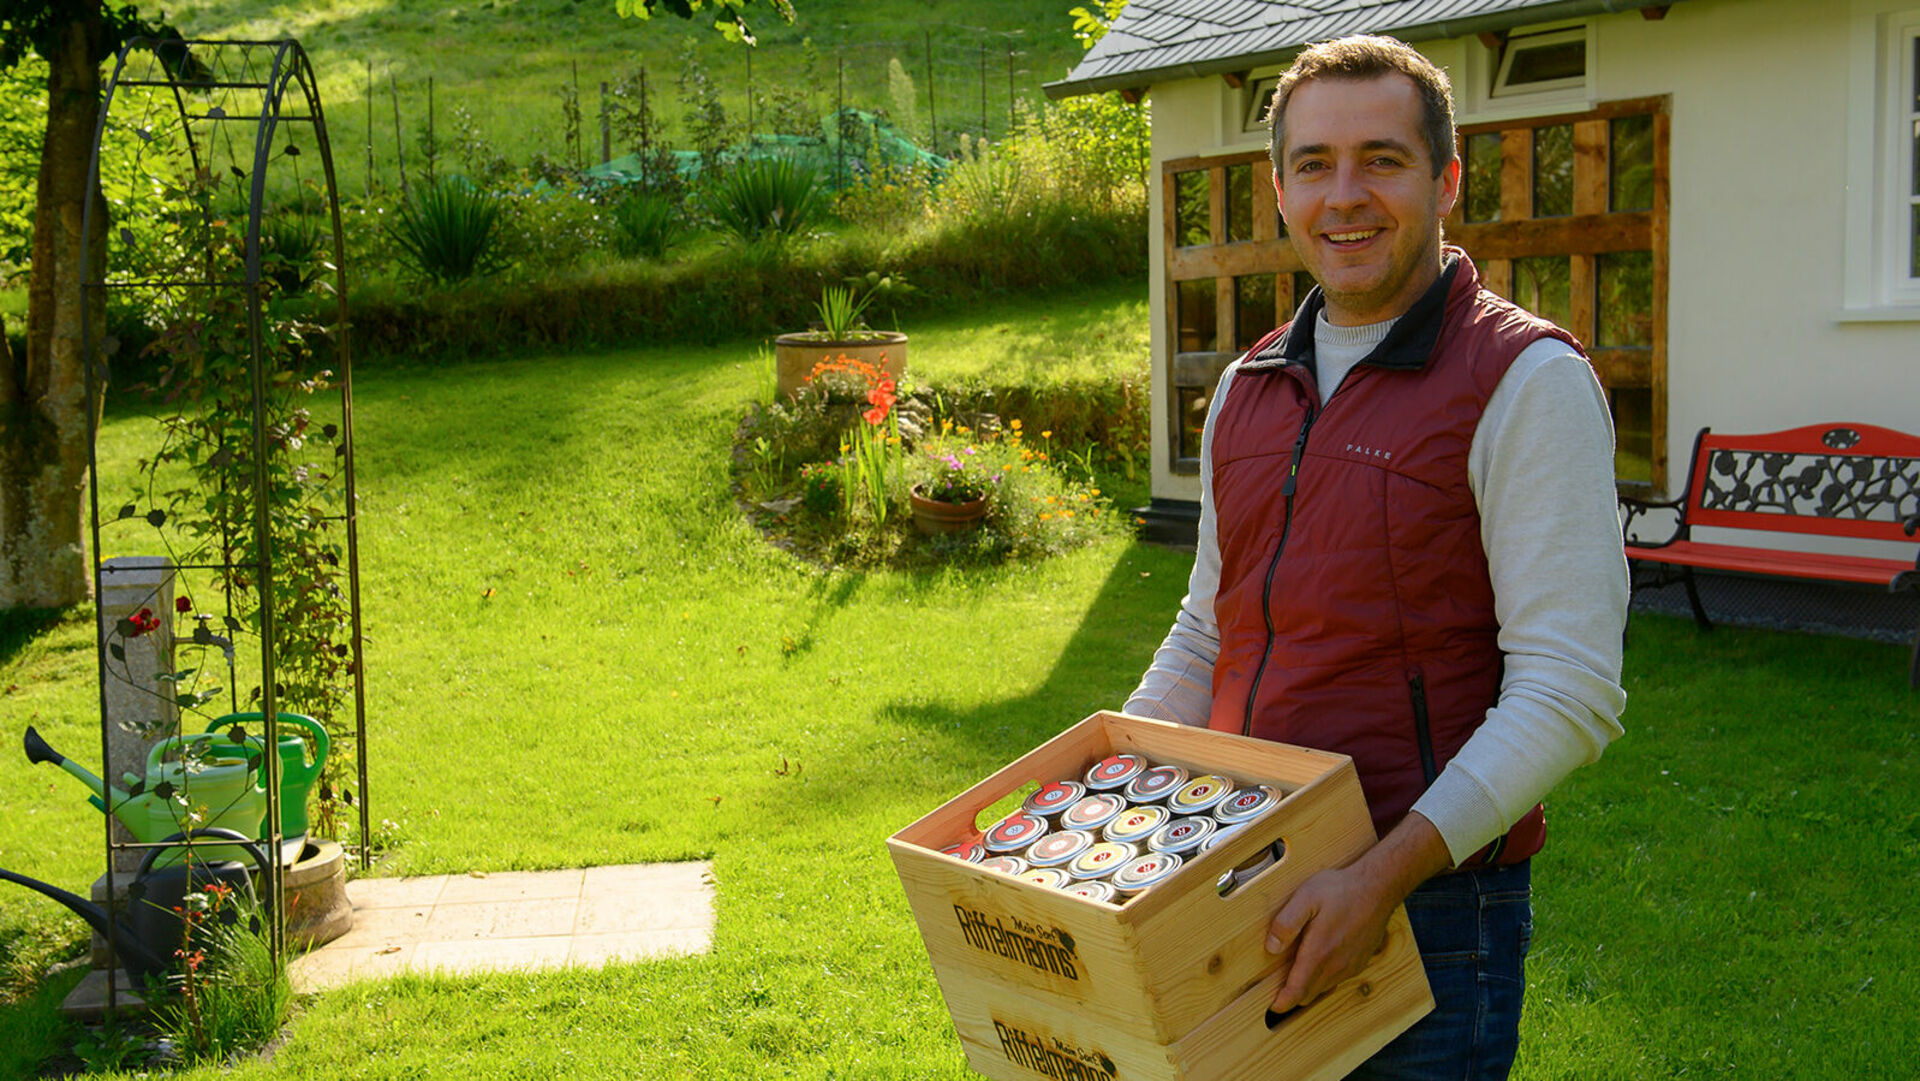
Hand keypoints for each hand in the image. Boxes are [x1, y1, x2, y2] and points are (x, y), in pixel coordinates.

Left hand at [1264, 812, 1452, 1013]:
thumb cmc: (1340, 890)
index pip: (1298, 990)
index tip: (1274, 1008)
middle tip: (1279, 989)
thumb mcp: (1305, 898)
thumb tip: (1271, 948)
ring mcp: (1350, 965)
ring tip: (1296, 976)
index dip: (1283, 1002)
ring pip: (1324, 987)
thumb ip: (1286, 923)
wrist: (1378, 888)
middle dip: (1294, 995)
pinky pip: (1338, 979)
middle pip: (1310, 993)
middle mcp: (1336, 966)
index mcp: (1319, 953)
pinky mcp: (1360, 961)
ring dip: (1310, 986)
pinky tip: (1319, 962)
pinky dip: (1325, 978)